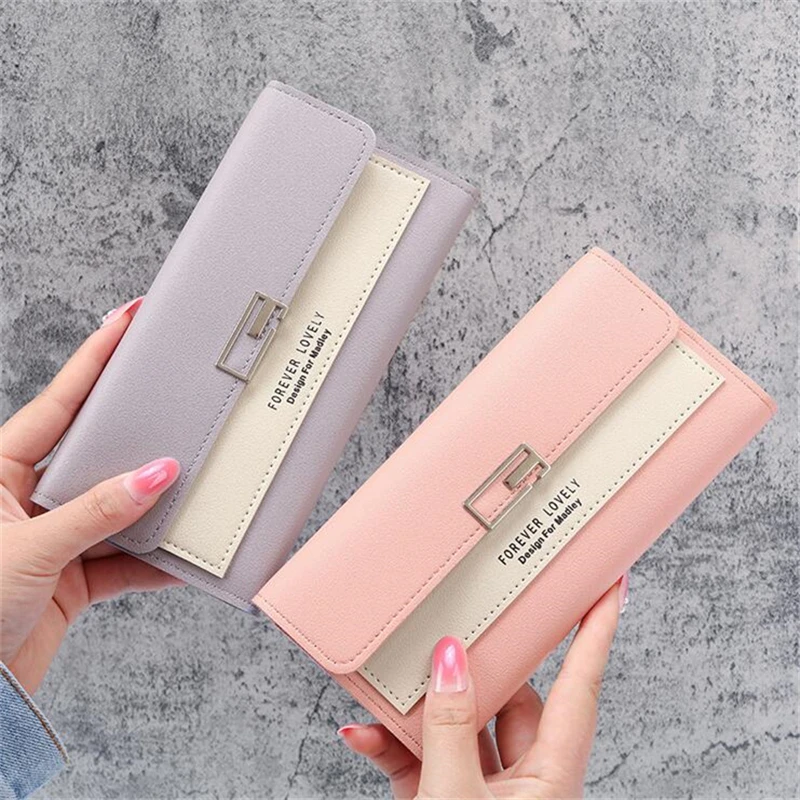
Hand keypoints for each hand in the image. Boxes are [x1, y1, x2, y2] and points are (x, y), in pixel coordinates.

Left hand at [0, 298, 181, 693]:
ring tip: (187, 492)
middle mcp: (27, 499)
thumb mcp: (30, 550)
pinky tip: (178, 559)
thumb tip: (154, 474)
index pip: (57, 403)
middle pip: (94, 454)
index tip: (125, 322)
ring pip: (115, 508)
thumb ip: (97, 511)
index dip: (93, 360)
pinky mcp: (71, 576)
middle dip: (134, 440)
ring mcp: (53, 537)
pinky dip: (151, 563)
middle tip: (171, 409)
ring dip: (150, 511)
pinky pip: (122, 560)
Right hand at [339, 577, 626, 798]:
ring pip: (461, 726)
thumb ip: (451, 729)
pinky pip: (425, 761)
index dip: (598, 632)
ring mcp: (486, 793)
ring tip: (394, 678)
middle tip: (460, 621)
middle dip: (478, 663)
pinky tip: (364, 733)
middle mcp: (526, 781)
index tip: (610, 584)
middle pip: (510, 698)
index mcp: (552, 777)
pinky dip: (394, 747)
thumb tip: (450, 660)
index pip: (582, 685)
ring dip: (422, 706)